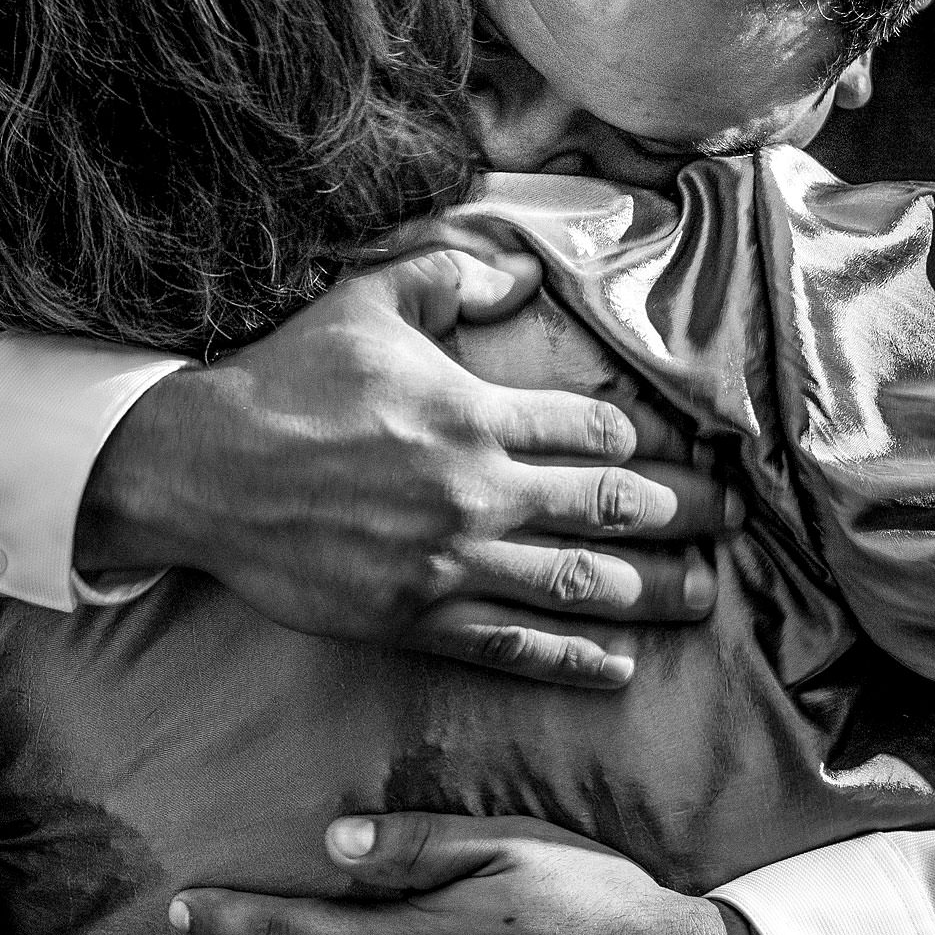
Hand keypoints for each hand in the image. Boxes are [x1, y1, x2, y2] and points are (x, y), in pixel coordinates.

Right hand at [77, 250, 733, 689]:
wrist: (199, 471)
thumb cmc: (282, 382)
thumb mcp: (367, 300)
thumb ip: (453, 274)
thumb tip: (526, 269)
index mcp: (470, 412)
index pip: (592, 431)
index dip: (650, 441)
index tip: (689, 450)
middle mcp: (473, 491)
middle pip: (609, 507)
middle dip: (684, 516)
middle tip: (735, 525)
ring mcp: (446, 562)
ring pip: (576, 582)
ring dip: (652, 592)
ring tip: (705, 597)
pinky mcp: (411, 616)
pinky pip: (508, 643)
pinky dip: (568, 658)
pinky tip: (616, 664)